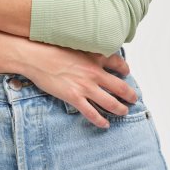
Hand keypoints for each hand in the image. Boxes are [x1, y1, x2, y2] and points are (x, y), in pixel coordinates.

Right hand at [19, 43, 137, 128]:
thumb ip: (86, 51)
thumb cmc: (50, 49)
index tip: (126, 73)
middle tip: (133, 98)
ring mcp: (85, 86)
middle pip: (120, 87)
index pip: (118, 63)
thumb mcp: (73, 45)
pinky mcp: (74, 97)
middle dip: (130, 95)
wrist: (36, 57)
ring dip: (120, 109)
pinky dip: (100, 120)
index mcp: (94, 57)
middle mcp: (94, 73)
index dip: (125, 70)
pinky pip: (92, 113)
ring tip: (123, 112)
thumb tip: (91, 55)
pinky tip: (105, 124)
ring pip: (111, 103)